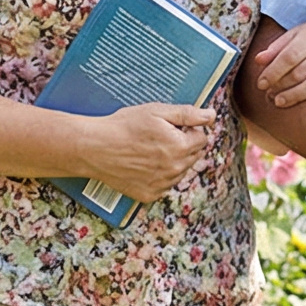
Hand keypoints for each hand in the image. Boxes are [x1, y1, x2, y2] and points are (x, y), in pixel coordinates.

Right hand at [81, 103, 217, 204]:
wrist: (94, 148)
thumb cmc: (123, 126)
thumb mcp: (156, 111)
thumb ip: (187, 114)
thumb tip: (211, 116)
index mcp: (180, 147)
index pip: (202, 137)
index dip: (188, 128)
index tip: (171, 125)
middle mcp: (175, 170)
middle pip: (193, 155)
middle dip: (183, 144)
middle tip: (158, 136)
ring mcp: (162, 185)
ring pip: (180, 170)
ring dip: (172, 160)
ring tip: (148, 149)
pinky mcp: (149, 194)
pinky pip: (164, 184)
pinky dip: (158, 175)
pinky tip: (142, 164)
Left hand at [253, 20, 305, 108]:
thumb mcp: (298, 34)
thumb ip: (278, 47)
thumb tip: (258, 60)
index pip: (289, 56)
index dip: (273, 72)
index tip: (260, 83)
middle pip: (300, 71)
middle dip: (281, 85)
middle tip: (269, 95)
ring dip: (296, 95)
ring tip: (279, 101)